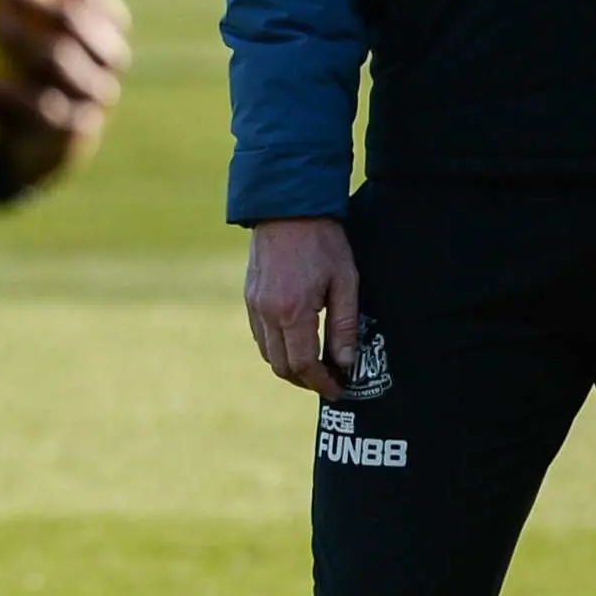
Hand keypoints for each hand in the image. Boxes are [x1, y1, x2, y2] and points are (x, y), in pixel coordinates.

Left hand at [0, 0, 130, 200]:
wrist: (27, 148)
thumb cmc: (28, 69)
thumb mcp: (34, 20)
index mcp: (103, 21)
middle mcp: (108, 58)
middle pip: (78, 17)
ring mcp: (93, 98)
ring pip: (65, 61)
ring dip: (25, 40)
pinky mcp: (72, 136)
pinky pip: (43, 112)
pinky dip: (9, 98)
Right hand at [245, 216, 359, 397]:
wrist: (287, 206)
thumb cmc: (323, 241)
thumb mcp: (345, 281)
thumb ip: (344, 325)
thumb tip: (346, 363)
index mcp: (293, 311)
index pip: (304, 365)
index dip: (322, 383)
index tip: (338, 389)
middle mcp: (267, 313)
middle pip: (282, 366)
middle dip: (306, 381)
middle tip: (329, 381)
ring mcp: (254, 305)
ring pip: (267, 354)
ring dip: (290, 367)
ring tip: (316, 366)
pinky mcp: (249, 296)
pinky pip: (260, 336)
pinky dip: (277, 349)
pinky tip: (297, 342)